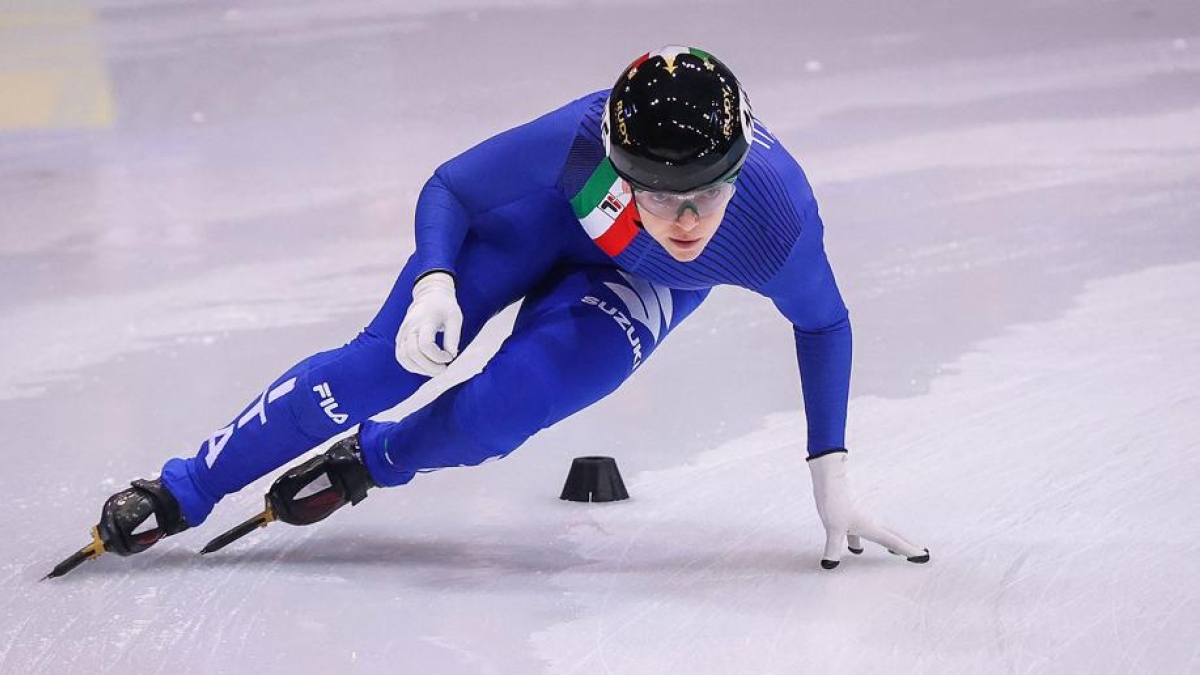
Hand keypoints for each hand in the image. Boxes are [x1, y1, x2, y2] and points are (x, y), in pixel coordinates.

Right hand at [396, 272, 461, 376]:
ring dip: (420, 369)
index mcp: (425, 320)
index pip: (425, 344)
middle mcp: (410, 326)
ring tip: (435, 370)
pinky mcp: (399, 338)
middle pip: (413, 353)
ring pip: (404, 357)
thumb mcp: (455, 318)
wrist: (429, 295)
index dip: (438, 356)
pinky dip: (412, 366)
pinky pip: (401, 357)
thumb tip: (451, 356)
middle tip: (444, 368)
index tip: (450, 356)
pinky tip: (425, 367)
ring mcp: (402, 333)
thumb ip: (453, 336)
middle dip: (430, 366)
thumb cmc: (444, 307)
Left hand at [807, 450, 928, 569]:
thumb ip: (833, 549)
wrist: (830, 480)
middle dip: (906, 545)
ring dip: (888, 542)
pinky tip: (856, 548)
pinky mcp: (851, 514)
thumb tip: (830, 565)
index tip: (923, 555)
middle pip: (893, 536)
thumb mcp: (834, 530)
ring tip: (892, 552)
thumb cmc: (835, 502)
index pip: (894, 542)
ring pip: (879, 533)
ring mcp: (862, 517)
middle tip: (920, 551)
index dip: (908, 550)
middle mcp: (871, 522)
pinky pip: (863, 531)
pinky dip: (865, 540)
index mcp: (872, 527)